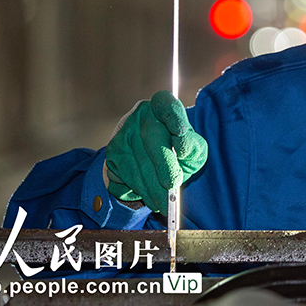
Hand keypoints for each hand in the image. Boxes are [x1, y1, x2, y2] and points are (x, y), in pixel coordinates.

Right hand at [105, 91, 207, 212]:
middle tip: (172, 185)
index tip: (181, 132)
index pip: (166, 104)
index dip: (173, 116)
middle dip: (163, 166)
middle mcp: (141, 116)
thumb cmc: (178, 151)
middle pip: (151, 138)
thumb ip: (193, 147)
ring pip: (135, 161)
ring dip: (150, 185)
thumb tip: (183, 149)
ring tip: (162, 201)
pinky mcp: (111, 154)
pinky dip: (136, 189)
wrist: (153, 160)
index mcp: (163, 106)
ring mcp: (123, 134)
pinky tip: (147, 192)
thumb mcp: (193, 147)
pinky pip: (122, 175)